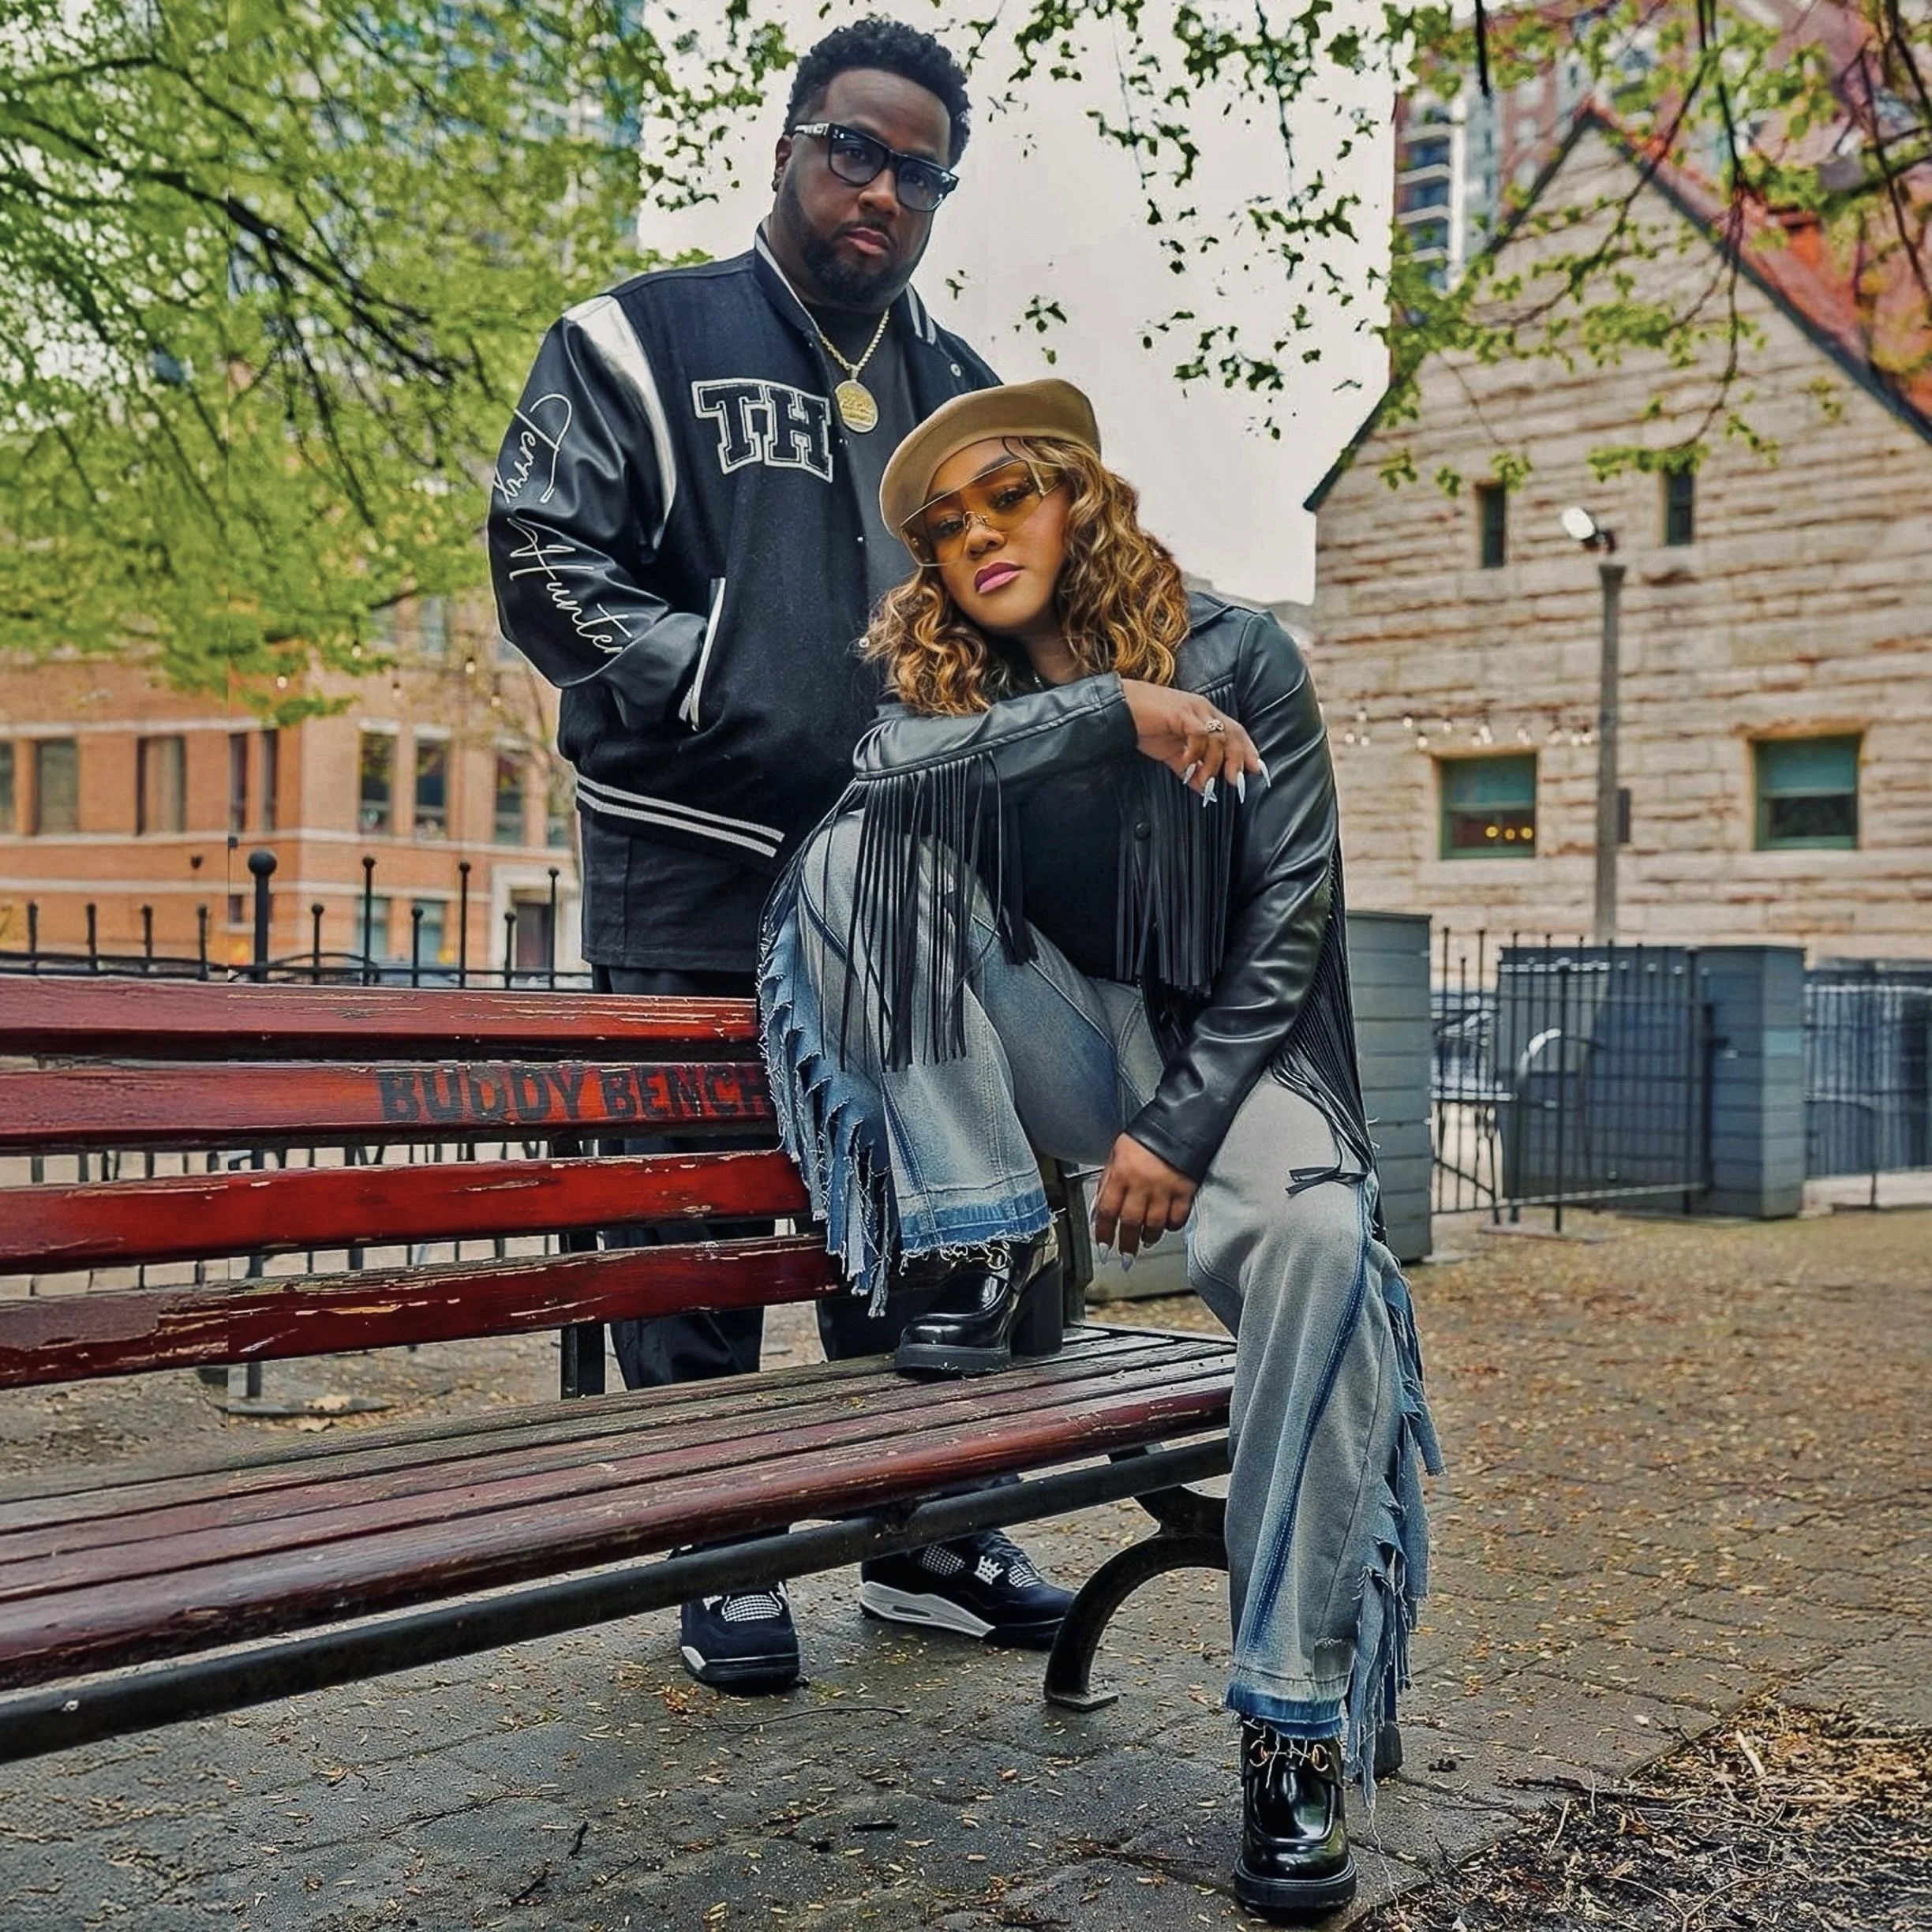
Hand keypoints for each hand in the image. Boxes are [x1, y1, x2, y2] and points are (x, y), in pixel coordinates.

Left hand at [1091, 1133, 1196, 1263]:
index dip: (1104, 1232)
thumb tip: (1100, 1208)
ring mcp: (1164, 1189)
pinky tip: (1166, 1226)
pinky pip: (1177, 1219)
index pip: (1108, 1210)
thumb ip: (1108, 1181)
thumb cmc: (1144, 1138)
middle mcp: (1141, 1184)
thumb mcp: (1116, 1154)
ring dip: (1148, 1237)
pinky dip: (1171, 1227)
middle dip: (1126, 1244)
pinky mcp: (1185, 1191)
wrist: (1178, 1123)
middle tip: (1125, 1257)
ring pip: (1154, 1225)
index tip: (1103, 1246)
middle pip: (1131, 1223)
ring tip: (1145, 1241)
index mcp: (1121, 1174)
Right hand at [1118, 679, 1263, 800]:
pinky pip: (1198, 735)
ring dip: (1213, 763)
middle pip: (1233, 732)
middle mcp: (1203, 709)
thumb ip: (1189, 769)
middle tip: (1235, 780)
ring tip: (1204, 780)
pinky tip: (1186, 766)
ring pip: (1218, 737)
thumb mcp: (1173, 754)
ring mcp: (1193, 710)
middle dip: (1238, 758)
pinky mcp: (1181, 713)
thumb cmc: (1145, 726)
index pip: (1235, 731)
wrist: (1121, 709)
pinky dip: (1195, 754)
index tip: (1255, 770)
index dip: (1247, 750)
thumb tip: (1203, 788)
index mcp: (1204, 716)